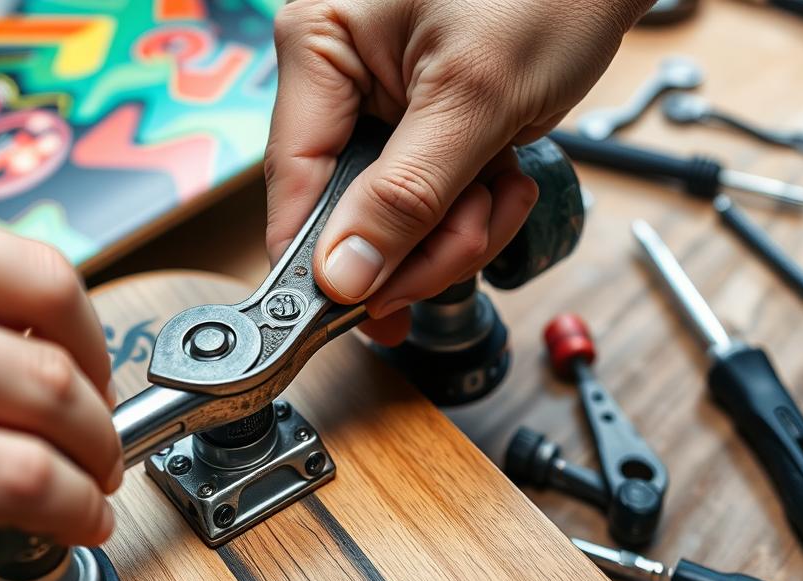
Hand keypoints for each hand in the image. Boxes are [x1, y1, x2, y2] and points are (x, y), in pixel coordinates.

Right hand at [0, 189, 121, 580]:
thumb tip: (33, 353)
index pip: (34, 269)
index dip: (88, 334)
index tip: (91, 368)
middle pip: (53, 345)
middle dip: (96, 411)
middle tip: (96, 441)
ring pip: (49, 416)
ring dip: (89, 464)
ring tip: (84, 488)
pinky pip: (18, 488)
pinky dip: (65, 511)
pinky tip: (63, 522)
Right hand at [265, 0, 647, 343]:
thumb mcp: (475, 96)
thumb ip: (405, 194)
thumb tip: (340, 277)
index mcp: (320, 44)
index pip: (293, 176)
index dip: (321, 255)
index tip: (352, 315)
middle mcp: (341, 77)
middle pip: (349, 210)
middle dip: (418, 238)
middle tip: (470, 234)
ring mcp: (385, 108)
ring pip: (396, 221)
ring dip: (458, 228)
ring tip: (503, 189)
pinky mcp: (427, 129)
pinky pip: (432, 205)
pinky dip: (475, 209)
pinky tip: (508, 178)